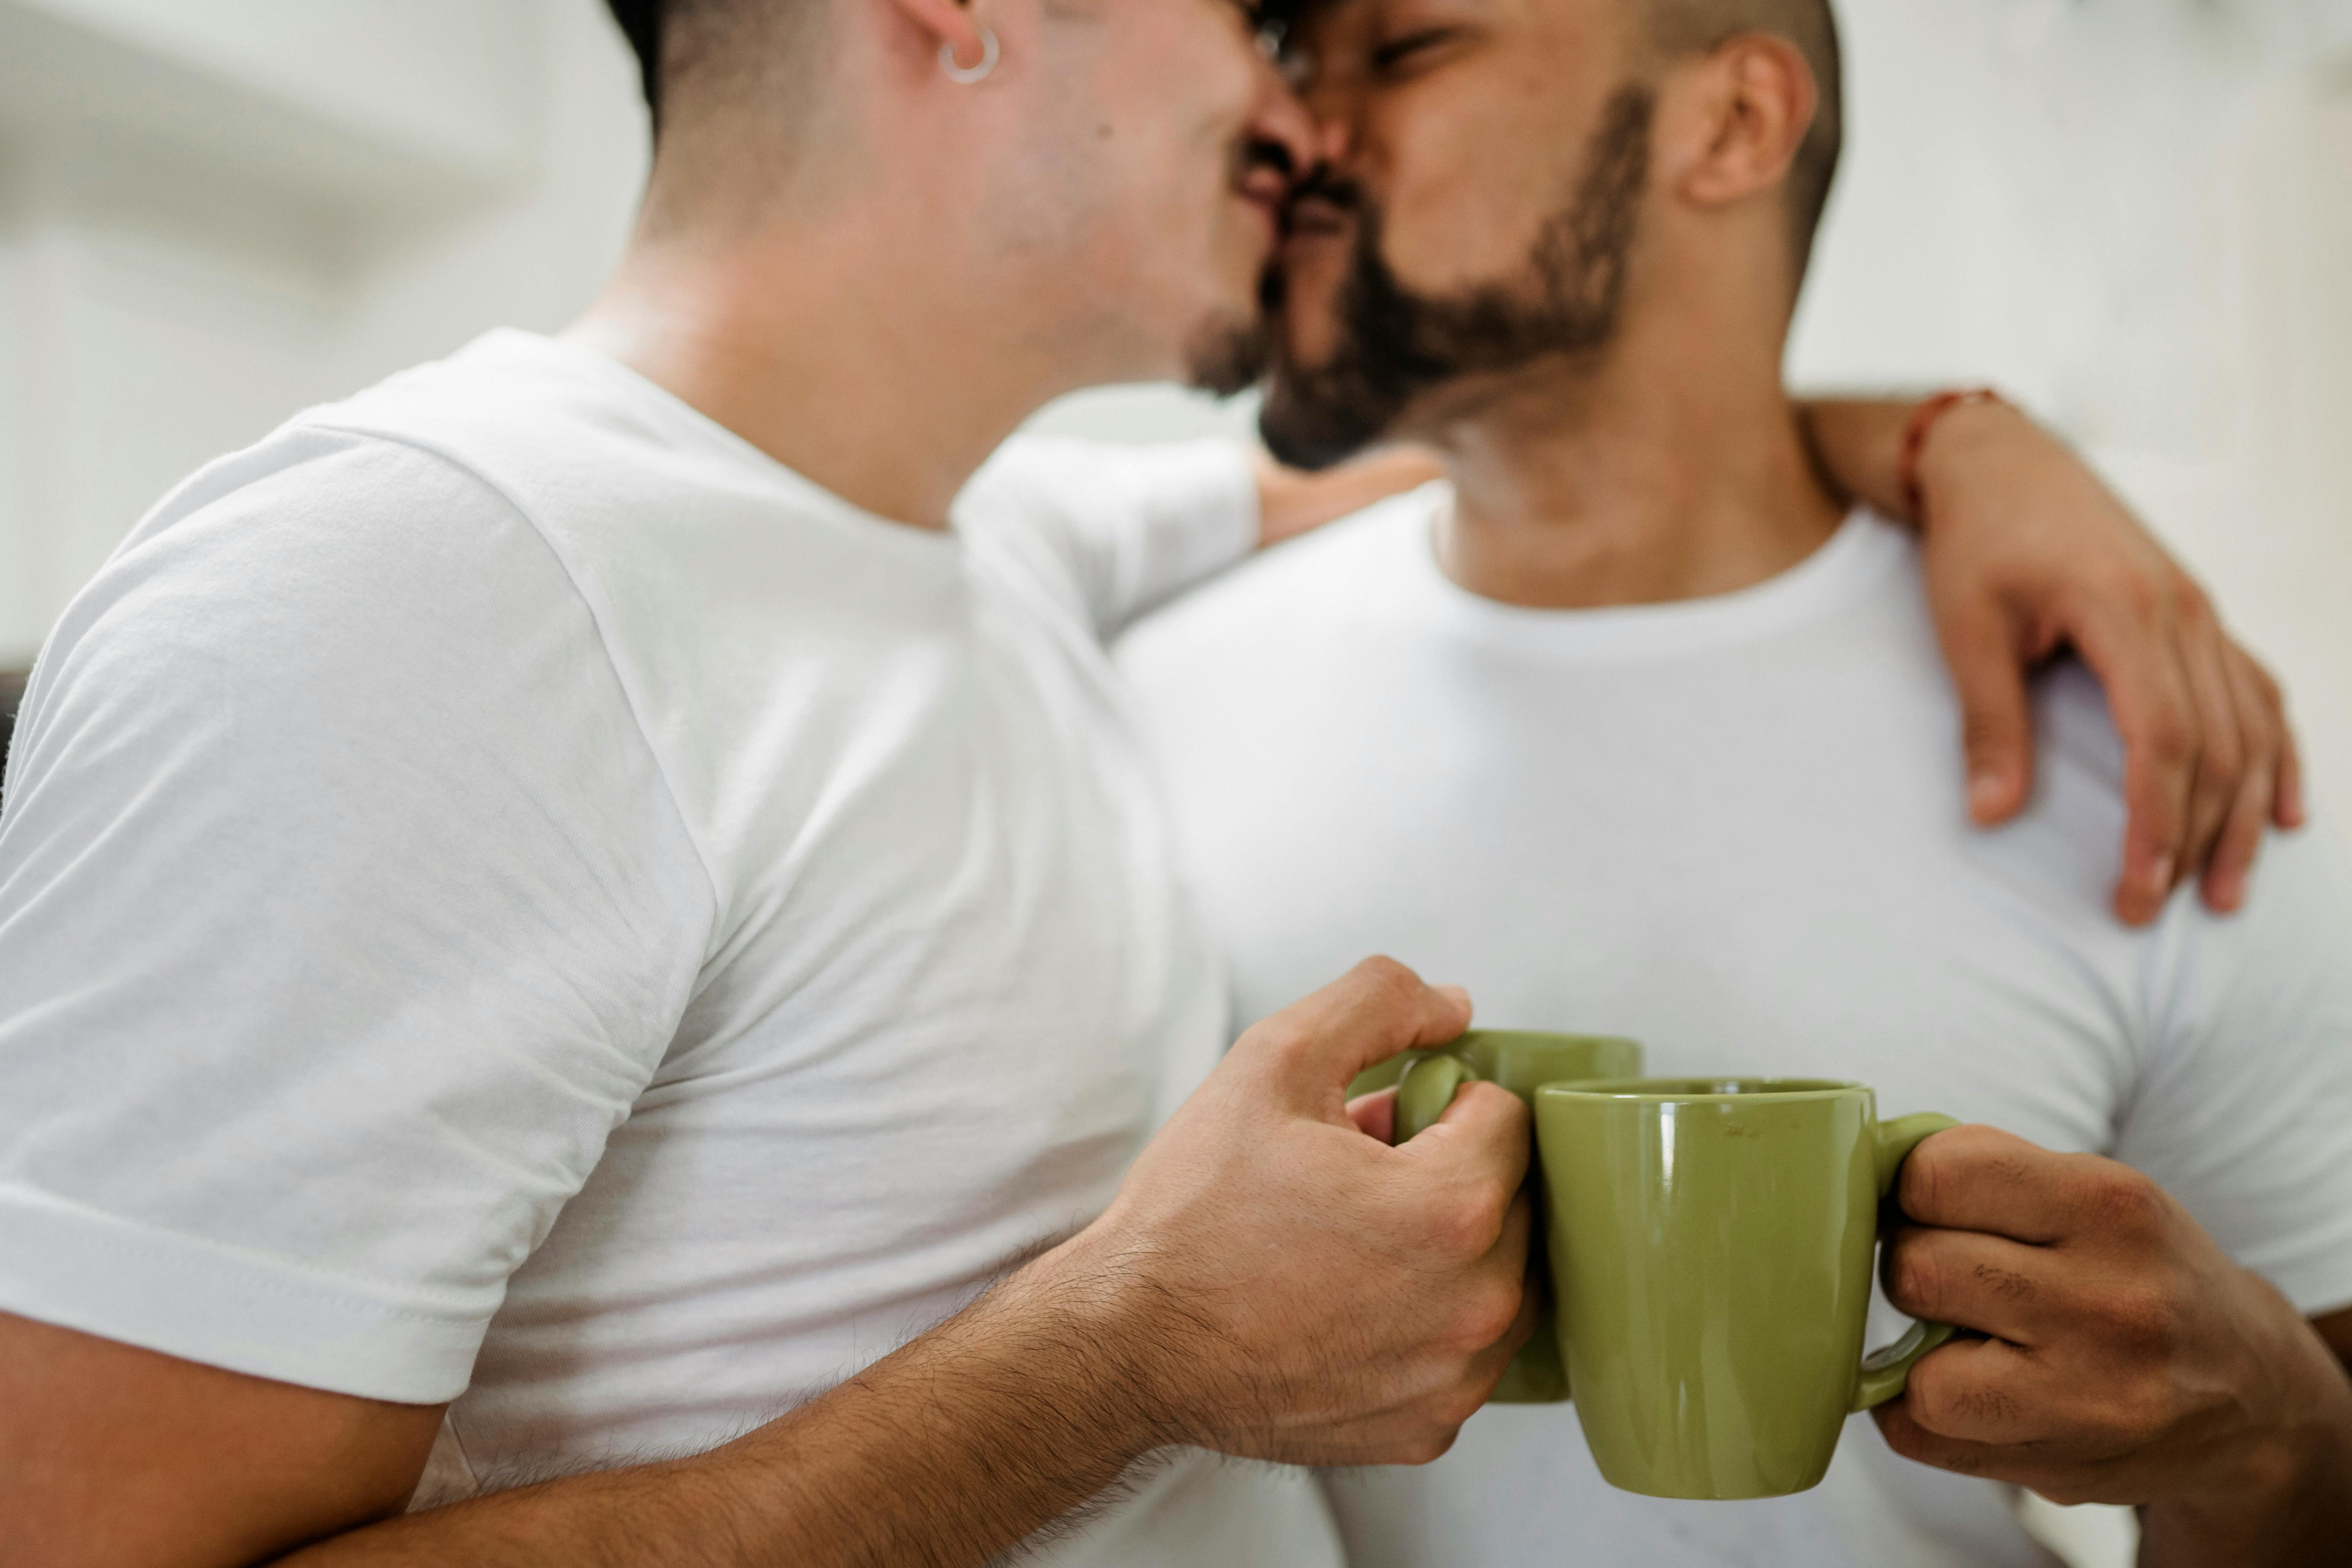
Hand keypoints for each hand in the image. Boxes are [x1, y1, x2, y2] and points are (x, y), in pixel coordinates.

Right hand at [1046, 957, 1534, 1466]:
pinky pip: (1462, 1352)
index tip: (1374, 1127)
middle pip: (1513, 1199)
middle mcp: (1475, 1306)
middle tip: (1351, 1181)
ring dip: (1447, 1250)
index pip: (1508, 1117)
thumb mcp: (1272, 1060)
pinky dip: (1424, 1323)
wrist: (1127, 1342)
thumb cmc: (1192, 1213)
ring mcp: (1455, 1379)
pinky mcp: (1427, 1429)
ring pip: (1498, 1277)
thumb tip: (1453, 1006)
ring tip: (1349, 1243)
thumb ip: (1378, 1003)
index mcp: (1451, 1209)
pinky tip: (1349, 1307)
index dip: (1436, 1105)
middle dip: (1446, 1173)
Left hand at [1875, 1126, 2351, 1563]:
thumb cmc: (2139, 1273)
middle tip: (1949, 1277)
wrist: (2249, 1399)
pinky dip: (1919, 1414)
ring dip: (1917, 1353)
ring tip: (1966, 1338)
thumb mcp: (2093, 1192)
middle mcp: (2110, 1303)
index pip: (1937, 1174)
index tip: (1929, 1207)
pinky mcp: (2061, 1468)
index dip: (1912, 1191)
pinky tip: (1971, 1391)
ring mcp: (2090, 1398)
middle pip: (1917, 1270)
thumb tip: (1862, 1171)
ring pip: (1917, 1374)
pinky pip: (1918, 1436)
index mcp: (2111, 1207)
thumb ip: (1984, 1169)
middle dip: (1914, 1268)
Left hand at [1910, 400, 2303, 923]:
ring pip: (2251, 728)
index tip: (2137, 890)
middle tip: (2159, 909)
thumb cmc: (1979, 541)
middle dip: (2196, 837)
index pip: (2166, 741)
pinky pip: (2258, 692)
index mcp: (2127, 611)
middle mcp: (2185, 611)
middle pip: (2217, 747)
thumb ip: (1988, 722)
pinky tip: (2282, 811)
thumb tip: (1992, 815)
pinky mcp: (2201, 614)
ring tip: (2228, 890)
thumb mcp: (1967, 629)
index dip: (2159, 824)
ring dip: (2243, 814)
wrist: (2002, 462)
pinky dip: (2275, 756)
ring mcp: (2202, 611)